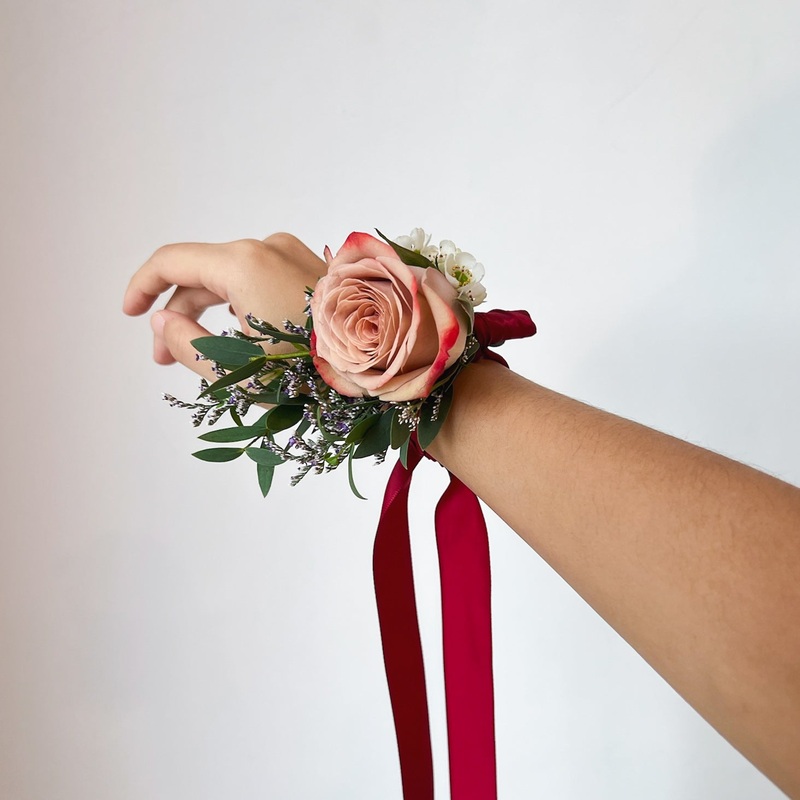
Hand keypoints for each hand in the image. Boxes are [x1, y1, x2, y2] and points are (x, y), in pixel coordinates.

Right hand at [123, 233, 325, 380]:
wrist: (392, 360)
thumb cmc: (317, 374)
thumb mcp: (241, 371)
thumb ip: (187, 343)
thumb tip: (162, 321)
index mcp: (244, 263)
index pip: (172, 260)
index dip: (141, 286)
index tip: (128, 313)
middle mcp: (268, 247)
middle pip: (203, 273)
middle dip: (178, 313)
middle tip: (165, 357)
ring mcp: (295, 254)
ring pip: (233, 279)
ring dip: (211, 312)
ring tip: (205, 356)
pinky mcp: (314, 268)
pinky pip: (263, 281)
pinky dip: (243, 305)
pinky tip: (244, 339)